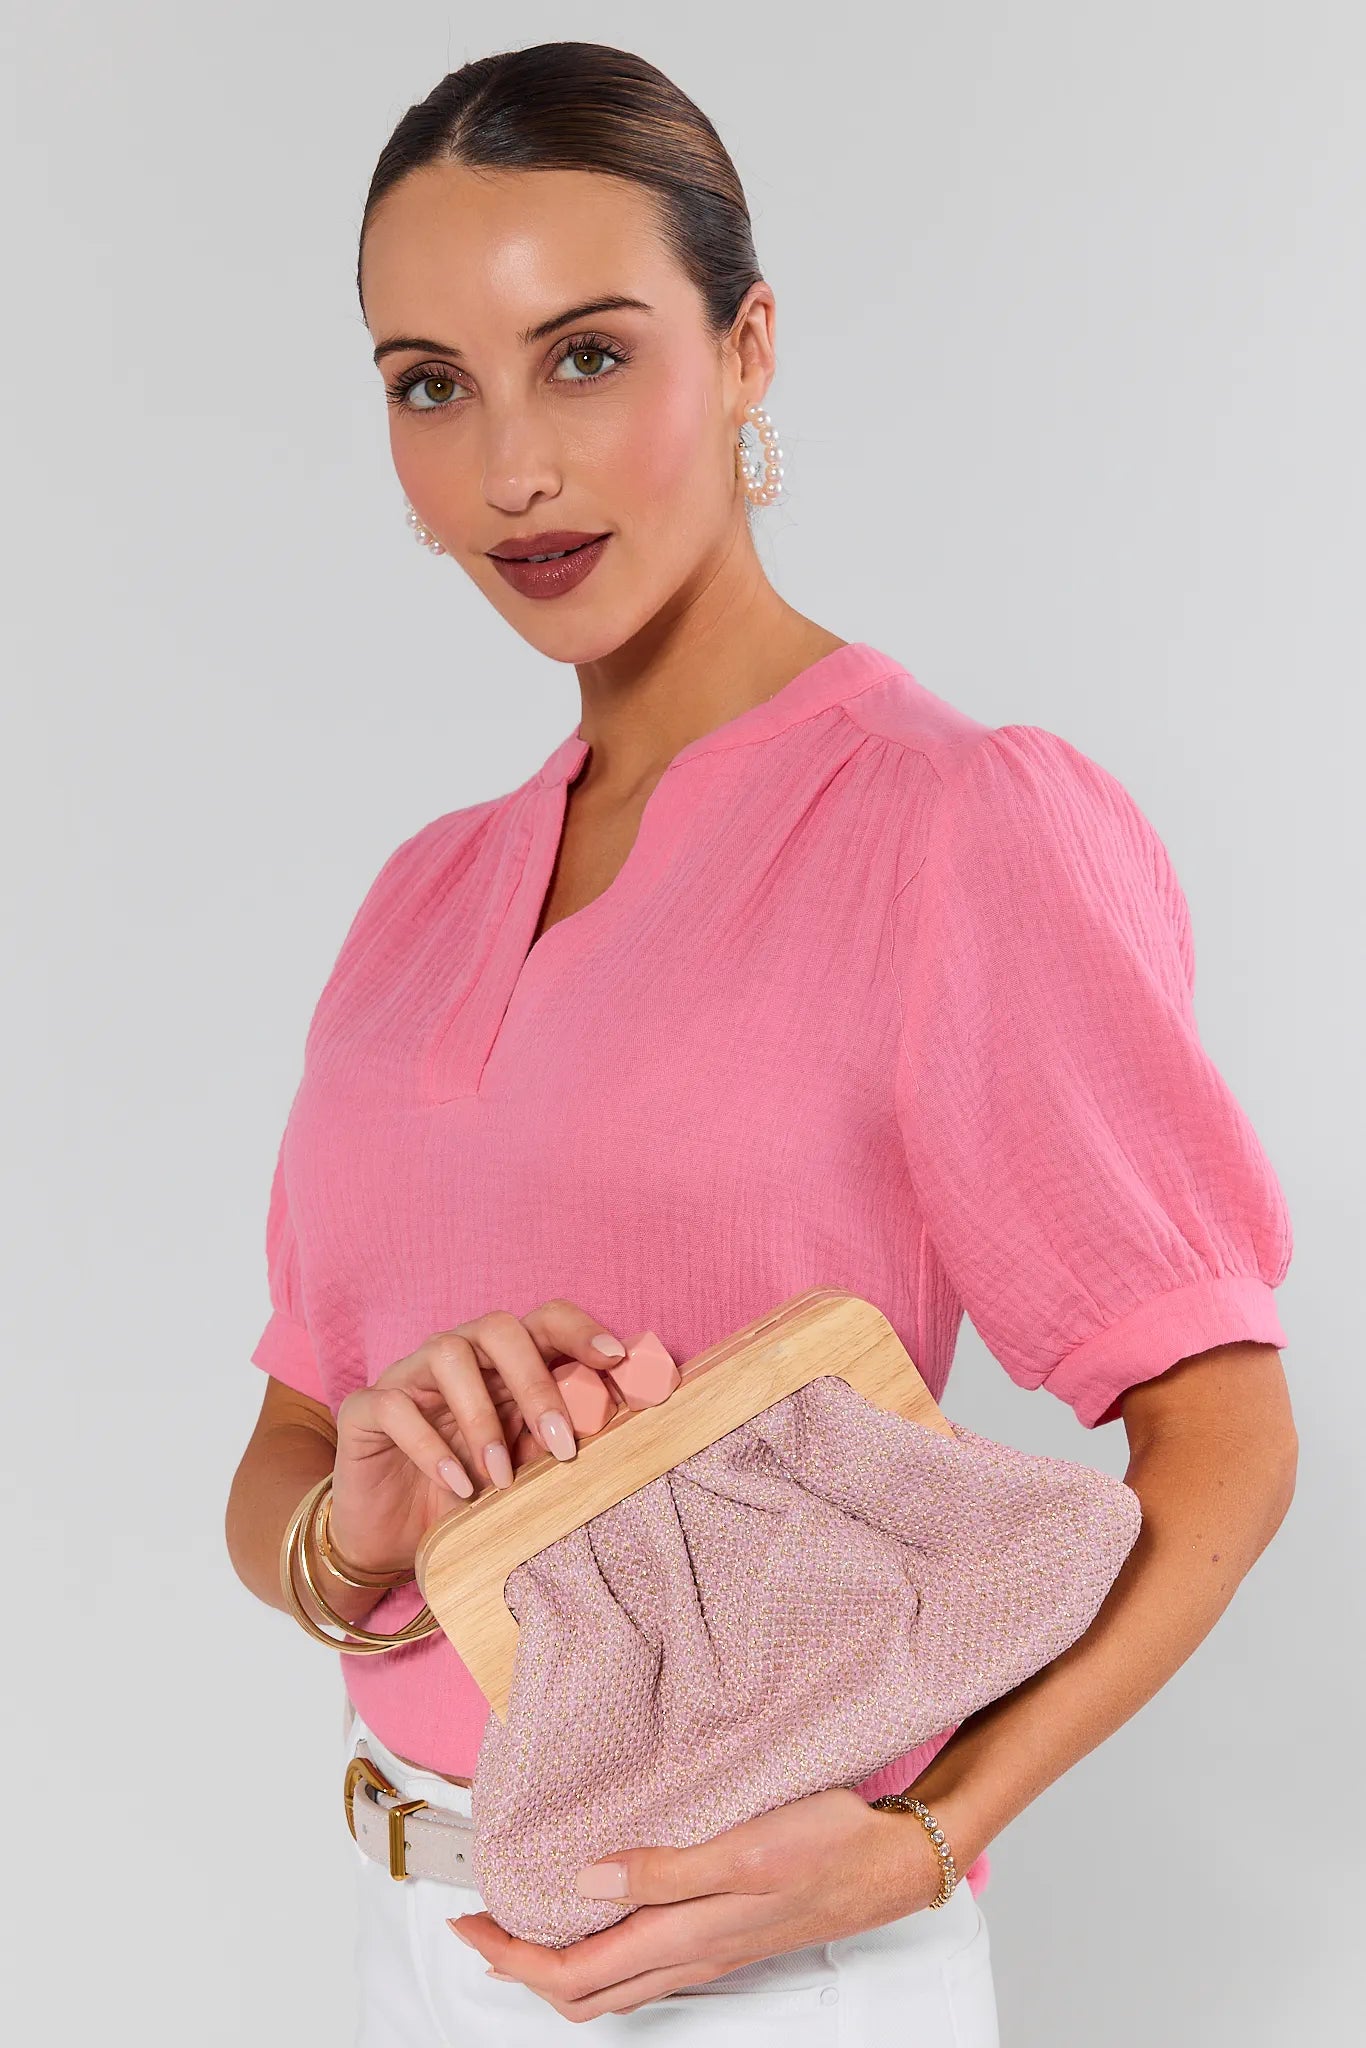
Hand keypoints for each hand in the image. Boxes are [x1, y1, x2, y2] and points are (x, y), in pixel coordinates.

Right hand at [328, 1300, 626, 1577]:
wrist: (387, 1538)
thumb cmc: (465, 1494)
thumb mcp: (521, 1471)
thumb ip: (555, 1441)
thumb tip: (618, 1427)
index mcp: (501, 1363)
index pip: (544, 1320)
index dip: (581, 1330)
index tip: (616, 1361)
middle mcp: (457, 1358)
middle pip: (498, 1327)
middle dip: (537, 1383)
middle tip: (563, 1447)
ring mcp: (408, 1378)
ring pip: (447, 1354)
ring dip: (483, 1418)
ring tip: (501, 1478)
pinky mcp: (365, 1409)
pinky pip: (394, 1406)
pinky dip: (430, 1447)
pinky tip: (458, 1487)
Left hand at [447, 1787, 946, 2018]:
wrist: (893, 1864)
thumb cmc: (829, 1848)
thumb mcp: (746, 1847)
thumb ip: (665, 1869)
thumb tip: (587, 1881)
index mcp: (685, 1935)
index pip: (575, 1974)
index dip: (512, 1958)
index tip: (469, 1924)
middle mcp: (690, 1954)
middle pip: (584, 1993)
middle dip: (520, 1969)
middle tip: (478, 1928)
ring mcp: (707, 1951)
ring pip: (612, 1985)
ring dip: (556, 1966)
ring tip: (521, 1927)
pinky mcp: (723, 1936)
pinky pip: (643, 1966)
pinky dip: (600, 1954)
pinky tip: (598, 1917)